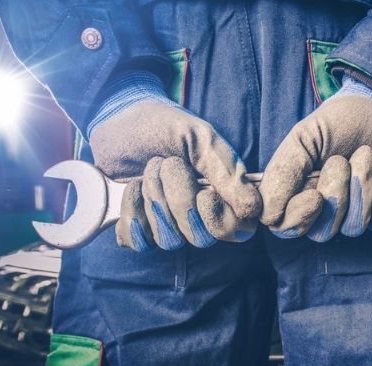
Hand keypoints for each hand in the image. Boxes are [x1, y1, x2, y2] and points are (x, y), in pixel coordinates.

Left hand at [88, 73, 260, 250]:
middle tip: (168, 164)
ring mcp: (167, 224)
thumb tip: (252, 208)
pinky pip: (138, 242)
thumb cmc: (164, 126)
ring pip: (169, 241)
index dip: (222, 221)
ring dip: (155, 201)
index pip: (238, 231)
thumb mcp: (200, 138)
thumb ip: (227, 172)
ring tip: (148, 170)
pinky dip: (132, 213)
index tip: (205, 194)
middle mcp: (198, 215)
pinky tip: (131, 188)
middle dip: (180, 200)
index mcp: (222, 195)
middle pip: (201, 239)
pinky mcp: (138, 228)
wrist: (119, 117)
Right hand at [259, 75, 371, 239]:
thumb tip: (265, 213)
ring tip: (366, 155)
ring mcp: (354, 214)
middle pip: (322, 232)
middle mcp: (323, 211)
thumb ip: (282, 172)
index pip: (286, 228)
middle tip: (341, 160)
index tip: (316, 195)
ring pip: (354, 227)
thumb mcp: (303, 138)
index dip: (299, 218)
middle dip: (337, 195)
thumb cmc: (337, 123)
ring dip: (363, 185)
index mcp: (296, 194)